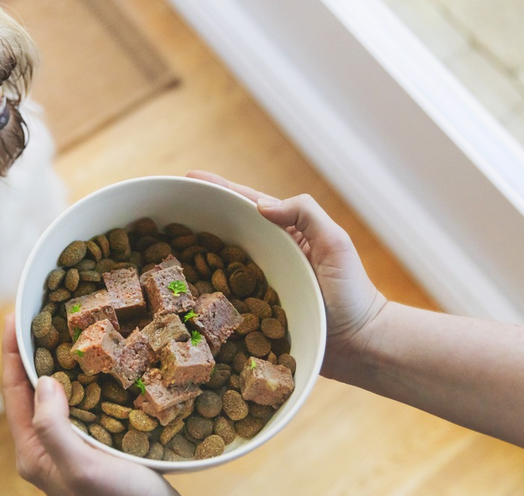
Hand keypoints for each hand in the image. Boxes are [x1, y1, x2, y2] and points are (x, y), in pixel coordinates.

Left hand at [1, 314, 179, 495]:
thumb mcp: (81, 467)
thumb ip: (54, 427)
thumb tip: (44, 380)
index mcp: (35, 450)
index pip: (15, 390)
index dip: (11, 351)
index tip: (13, 316)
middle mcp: (50, 444)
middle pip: (34, 386)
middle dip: (36, 348)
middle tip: (44, 311)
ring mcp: (74, 442)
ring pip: (63, 390)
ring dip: (64, 357)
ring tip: (70, 325)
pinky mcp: (99, 439)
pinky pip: (87, 397)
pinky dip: (90, 372)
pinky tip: (103, 356)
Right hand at [186, 171, 386, 380]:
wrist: (361, 345)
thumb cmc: (353, 292)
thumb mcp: (336, 242)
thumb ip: (305, 214)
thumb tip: (261, 205)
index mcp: (285, 235)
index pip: (247, 205)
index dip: (219, 190)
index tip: (190, 179)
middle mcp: (267, 257)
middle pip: (226, 230)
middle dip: (197, 217)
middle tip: (165, 206)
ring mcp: (258, 287)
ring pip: (219, 263)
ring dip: (193, 251)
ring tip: (162, 241)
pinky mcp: (252, 315)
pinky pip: (222, 298)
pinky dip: (201, 289)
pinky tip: (180, 286)